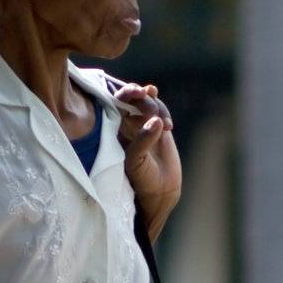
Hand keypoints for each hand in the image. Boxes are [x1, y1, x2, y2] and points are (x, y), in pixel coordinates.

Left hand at [116, 82, 180, 233]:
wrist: (160, 189)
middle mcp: (126, 123)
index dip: (126, 93)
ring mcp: (143, 123)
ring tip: (166, 127)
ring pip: (148, 102)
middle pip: (132, 98)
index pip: (115, 103)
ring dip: (157, 107)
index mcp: (114, 128)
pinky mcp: (158, 126)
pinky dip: (164, 112)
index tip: (138, 93)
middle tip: (151, 104)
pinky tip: (168, 124)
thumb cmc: (141, 177)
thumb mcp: (136, 161)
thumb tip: (156, 120)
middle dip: (142, 97)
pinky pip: (160, 110)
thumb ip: (143, 140)